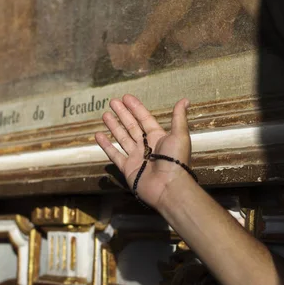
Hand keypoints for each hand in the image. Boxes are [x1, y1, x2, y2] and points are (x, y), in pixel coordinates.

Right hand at [95, 94, 192, 208]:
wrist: (168, 187)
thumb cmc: (176, 160)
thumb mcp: (180, 135)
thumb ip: (179, 117)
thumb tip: (185, 100)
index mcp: (158, 137)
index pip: (145, 119)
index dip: (136, 108)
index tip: (126, 97)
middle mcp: (146, 146)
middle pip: (132, 126)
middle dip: (122, 114)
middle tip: (112, 101)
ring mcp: (136, 157)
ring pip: (122, 138)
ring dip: (114, 126)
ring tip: (105, 115)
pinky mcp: (127, 168)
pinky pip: (114, 154)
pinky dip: (106, 145)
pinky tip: (98, 135)